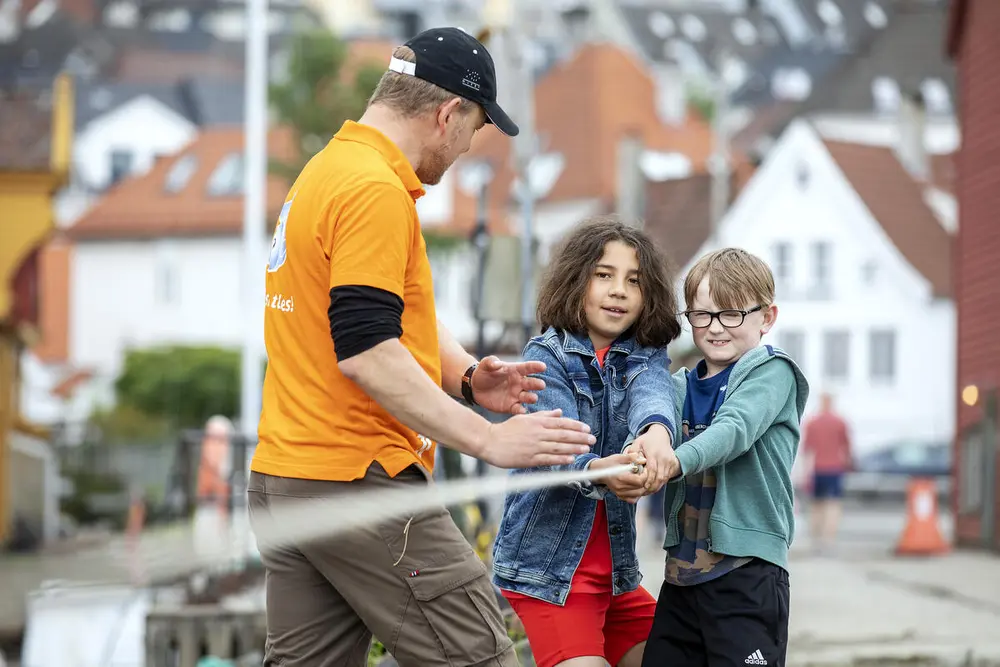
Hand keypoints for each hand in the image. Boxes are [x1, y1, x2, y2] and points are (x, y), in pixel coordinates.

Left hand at [470, 356, 544, 414]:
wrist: (475, 388)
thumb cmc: (484, 372)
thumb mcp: (485, 364)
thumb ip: (491, 362)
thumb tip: (496, 364)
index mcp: (515, 371)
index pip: (527, 368)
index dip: (535, 367)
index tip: (543, 366)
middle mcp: (519, 383)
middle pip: (531, 383)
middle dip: (537, 384)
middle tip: (541, 385)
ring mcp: (516, 395)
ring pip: (527, 397)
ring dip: (531, 398)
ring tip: (533, 398)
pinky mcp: (511, 406)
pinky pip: (518, 409)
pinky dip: (520, 410)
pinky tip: (522, 411)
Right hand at [479, 409, 595, 467]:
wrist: (489, 441)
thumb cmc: (507, 429)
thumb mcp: (525, 418)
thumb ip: (544, 415)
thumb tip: (560, 412)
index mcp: (537, 422)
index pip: (561, 423)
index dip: (575, 426)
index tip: (586, 428)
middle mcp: (538, 433)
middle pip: (563, 434)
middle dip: (579, 437)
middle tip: (592, 439)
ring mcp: (534, 446)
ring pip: (558, 447)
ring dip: (574, 448)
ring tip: (586, 448)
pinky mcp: (529, 459)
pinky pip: (548, 459)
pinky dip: (561, 459)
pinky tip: (571, 459)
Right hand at [590, 452, 648, 503]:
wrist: (599, 471)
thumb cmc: (609, 463)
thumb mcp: (619, 457)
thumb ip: (631, 457)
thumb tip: (643, 460)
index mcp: (620, 477)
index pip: (640, 481)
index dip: (645, 474)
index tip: (644, 468)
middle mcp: (620, 488)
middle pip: (641, 488)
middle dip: (645, 480)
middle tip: (644, 473)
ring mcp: (620, 493)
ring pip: (639, 494)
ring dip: (643, 487)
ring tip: (641, 479)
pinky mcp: (620, 496)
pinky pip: (633, 499)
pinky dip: (637, 494)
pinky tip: (636, 486)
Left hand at [630, 424, 678, 492]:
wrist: (661, 435)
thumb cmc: (647, 440)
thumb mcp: (637, 443)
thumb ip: (632, 453)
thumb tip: (629, 464)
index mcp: (654, 453)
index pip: (653, 469)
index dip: (649, 479)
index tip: (644, 486)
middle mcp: (664, 458)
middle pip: (660, 476)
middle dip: (653, 486)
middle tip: (645, 492)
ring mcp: (670, 461)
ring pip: (665, 478)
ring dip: (657, 486)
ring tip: (648, 491)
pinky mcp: (674, 464)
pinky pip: (668, 476)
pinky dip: (662, 482)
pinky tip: (654, 486)